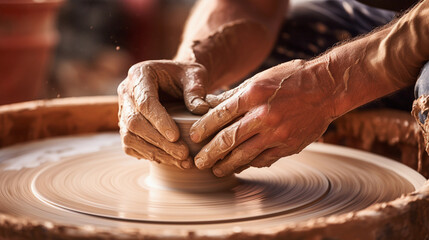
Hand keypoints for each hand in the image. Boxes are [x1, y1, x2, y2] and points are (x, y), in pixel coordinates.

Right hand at [118, 60, 209, 168]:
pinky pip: (131, 145)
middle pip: (134, 122)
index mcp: (140, 74)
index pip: (144, 102)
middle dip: (159, 142)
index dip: (159, 121)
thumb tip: (200, 109)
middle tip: (183, 154)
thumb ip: (196, 90)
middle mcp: (126, 93)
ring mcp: (123, 111)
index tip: (176, 136)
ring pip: (129, 137)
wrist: (177, 79)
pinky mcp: (126, 126)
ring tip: (180, 161)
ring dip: (155, 152)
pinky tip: (169, 160)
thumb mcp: (195, 75)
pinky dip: (149, 155)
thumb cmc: (186, 76)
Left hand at [190, 59, 335, 175]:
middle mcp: (264, 115)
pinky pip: (264, 159)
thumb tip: (211, 104)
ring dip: (227, 165)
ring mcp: (277, 133)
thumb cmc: (291, 78)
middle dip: (210, 153)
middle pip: (228, 139)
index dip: (203, 128)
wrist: (327, 88)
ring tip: (216, 170)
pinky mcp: (289, 145)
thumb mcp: (261, 78)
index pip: (220, 114)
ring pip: (245, 155)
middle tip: (198, 162)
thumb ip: (236, 94)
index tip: (194, 137)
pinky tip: (241, 166)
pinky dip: (250, 164)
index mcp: (253, 94)